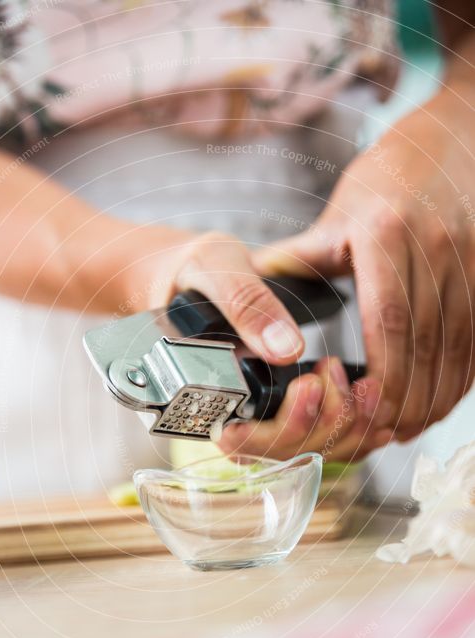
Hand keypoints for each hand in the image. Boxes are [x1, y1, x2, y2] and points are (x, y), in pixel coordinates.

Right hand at [137, 229, 391, 461]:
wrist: (191, 272)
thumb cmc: (195, 269)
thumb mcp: (214, 268)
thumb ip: (245, 303)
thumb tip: (286, 349)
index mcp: (196, 390)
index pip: (241, 441)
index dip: (283, 426)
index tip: (309, 384)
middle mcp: (224, 416)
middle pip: (279, 454)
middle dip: (322, 421)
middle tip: (336, 371)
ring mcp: (254, 419)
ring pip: (303, 453)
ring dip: (345, 427)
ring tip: (366, 384)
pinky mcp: (279, 411)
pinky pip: (317, 440)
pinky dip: (353, 428)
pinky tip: (373, 404)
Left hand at [254, 90, 474, 443]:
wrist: (449, 140)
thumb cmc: (385, 181)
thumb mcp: (335, 214)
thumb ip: (296, 258)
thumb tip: (246, 291)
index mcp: (384, 232)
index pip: (388, 318)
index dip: (383, 371)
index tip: (368, 408)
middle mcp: (433, 245)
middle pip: (426, 339)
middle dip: (409, 395)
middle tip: (389, 433)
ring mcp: (467, 256)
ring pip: (459, 342)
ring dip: (438, 393)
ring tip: (413, 426)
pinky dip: (463, 372)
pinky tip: (444, 397)